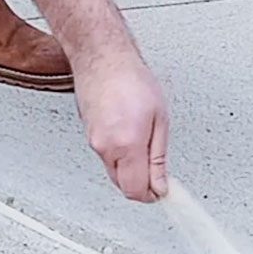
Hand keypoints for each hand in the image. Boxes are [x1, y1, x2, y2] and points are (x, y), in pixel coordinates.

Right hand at [74, 48, 169, 202]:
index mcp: (126, 146)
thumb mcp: (159, 120)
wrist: (102, 58)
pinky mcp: (88, 134)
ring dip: (130, 167)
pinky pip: (106, 156)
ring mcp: (93, 142)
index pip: (136, 191)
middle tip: (159, 169)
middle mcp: (105, 148)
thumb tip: (160, 185)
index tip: (164, 190)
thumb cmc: (131, 79)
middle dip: (141, 182)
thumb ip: (158, 159)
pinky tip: (129, 134)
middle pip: (123, 185)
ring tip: (144, 141)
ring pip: (114, 171)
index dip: (152, 195)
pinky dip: (120, 154)